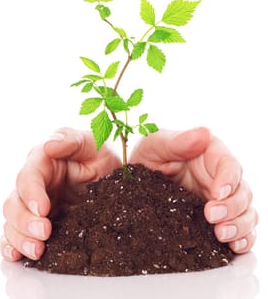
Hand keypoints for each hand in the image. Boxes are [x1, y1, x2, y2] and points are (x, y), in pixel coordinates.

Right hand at [1, 127, 120, 261]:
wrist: (112, 178)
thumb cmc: (100, 156)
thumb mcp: (93, 142)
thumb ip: (71, 140)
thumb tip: (49, 145)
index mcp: (43, 161)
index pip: (28, 176)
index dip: (32, 193)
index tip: (43, 209)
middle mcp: (34, 184)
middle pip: (14, 203)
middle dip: (25, 221)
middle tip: (44, 233)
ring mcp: (34, 205)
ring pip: (12, 222)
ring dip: (20, 238)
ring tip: (37, 250)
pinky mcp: (38, 221)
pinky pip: (16, 235)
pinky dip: (12, 245)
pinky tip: (18, 255)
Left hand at [129, 127, 257, 253]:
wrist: (135, 184)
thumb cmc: (148, 156)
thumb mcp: (155, 145)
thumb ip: (177, 141)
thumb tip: (203, 133)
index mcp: (210, 154)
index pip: (229, 165)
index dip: (228, 180)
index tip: (216, 193)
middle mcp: (220, 176)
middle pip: (242, 192)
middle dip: (232, 207)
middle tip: (211, 217)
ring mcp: (221, 199)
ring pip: (246, 212)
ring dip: (239, 226)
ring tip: (221, 235)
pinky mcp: (218, 218)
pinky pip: (240, 230)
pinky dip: (243, 239)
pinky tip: (234, 247)